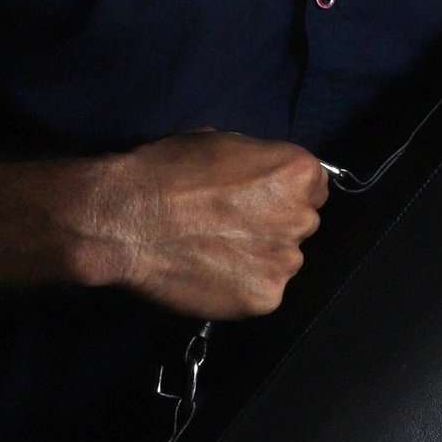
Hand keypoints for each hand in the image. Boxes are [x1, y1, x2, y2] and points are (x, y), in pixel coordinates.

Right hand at [66, 128, 328, 317]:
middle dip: (274, 225)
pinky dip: (241, 287)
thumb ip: (256, 163)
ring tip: (214, 251)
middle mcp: (301, 218)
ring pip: (283, 261)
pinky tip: (210, 273)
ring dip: (258, 258)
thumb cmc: (165, 174)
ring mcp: (285, 262)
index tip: (260, 199)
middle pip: (301, 225)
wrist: (126, 220)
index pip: (315, 188)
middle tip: (230, 225)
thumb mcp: (220, 143)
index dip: (285, 193)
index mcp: (297, 173)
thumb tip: (261, 177)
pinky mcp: (265, 298)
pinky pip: (262, 292)